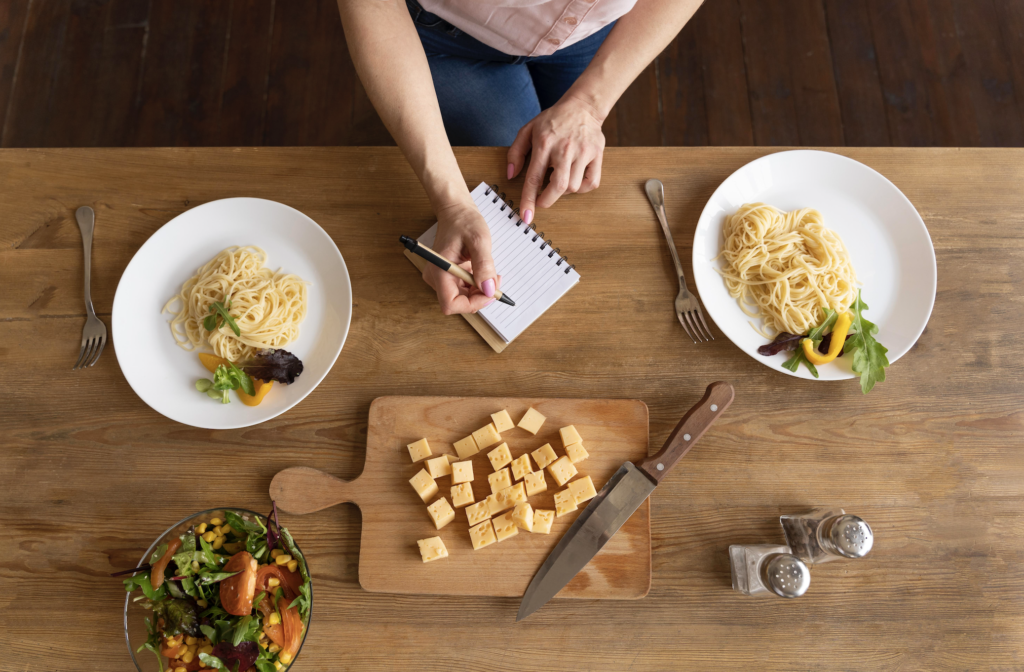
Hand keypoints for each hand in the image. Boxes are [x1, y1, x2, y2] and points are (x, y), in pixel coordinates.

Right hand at [422, 200, 499, 314]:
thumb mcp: (479, 240)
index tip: (489, 292)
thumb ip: (484, 266)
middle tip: (495, 281)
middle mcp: (435, 277)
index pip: (451, 304)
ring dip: (479, 291)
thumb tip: (489, 290)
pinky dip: (476, 285)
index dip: (472, 304)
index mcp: (439, 270)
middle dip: (479, 296)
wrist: (456, 211)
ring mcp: (440, 277)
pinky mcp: (446, 276)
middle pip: (458, 303)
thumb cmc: (464, 221)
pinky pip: (462, 290)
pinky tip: (481, 271)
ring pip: (462, 298)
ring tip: (489, 272)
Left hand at [507, 94, 605, 223]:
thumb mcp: (527, 130)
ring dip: (563, 191)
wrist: (582, 106)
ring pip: (573, 187)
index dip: (529, 200)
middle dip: (547, 201)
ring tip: (558, 179)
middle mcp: (564, 149)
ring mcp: (583, 152)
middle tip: (541, 201)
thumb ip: (515, 153)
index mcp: (544, 143)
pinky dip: (581, 188)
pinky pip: (591, 183)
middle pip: (558, 187)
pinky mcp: (597, 154)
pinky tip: (574, 179)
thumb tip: (510, 175)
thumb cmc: (552, 120)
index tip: (526, 217)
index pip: (534, 178)